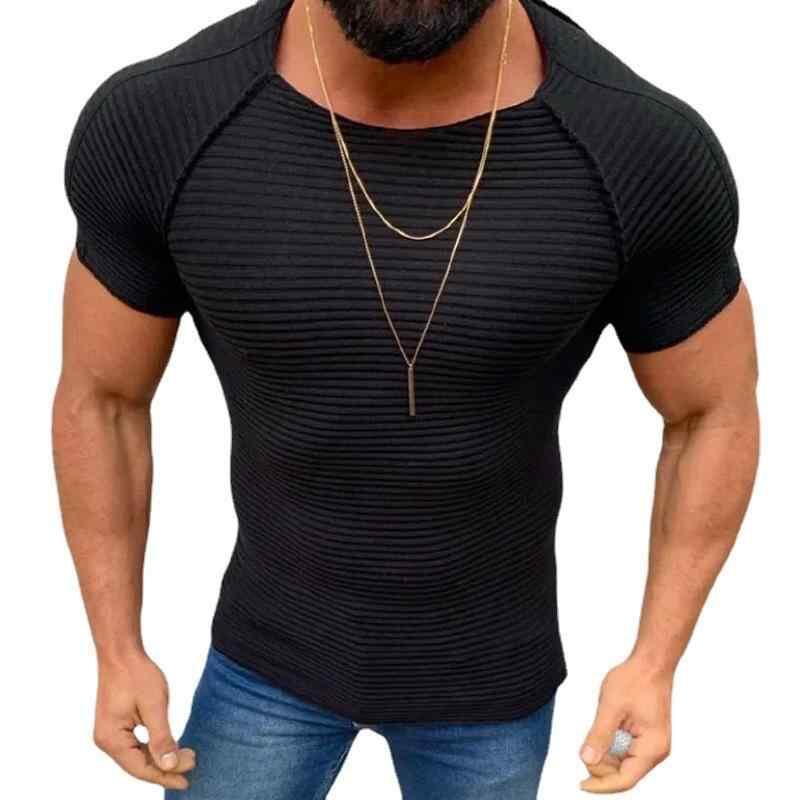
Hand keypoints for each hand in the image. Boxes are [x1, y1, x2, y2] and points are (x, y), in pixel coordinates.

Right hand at [93, 651, 195, 789]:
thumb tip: (170, 765)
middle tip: (193, 764)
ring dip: (161, 759)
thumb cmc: (137, 674)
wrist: (121, 652)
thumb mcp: (154, 706)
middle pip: (139, 765)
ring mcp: (110, 734)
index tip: (187, 781)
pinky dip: (153, 749)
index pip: (141, 768)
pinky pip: (135, 746)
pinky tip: (169, 749)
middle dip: (166, 768)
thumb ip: (162, 738)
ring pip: (137, 757)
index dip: (165, 776)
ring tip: (187, 757)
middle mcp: (107, 741)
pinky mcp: (116, 726)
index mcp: (112, 739)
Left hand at [578, 657, 672, 792]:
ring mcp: (651, 745)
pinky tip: (603, 733)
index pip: (625, 780)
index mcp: (651, 748)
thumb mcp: (611, 707)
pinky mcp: (645, 737)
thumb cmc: (637, 679)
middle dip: (601, 766)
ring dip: (605, 756)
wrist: (650, 663)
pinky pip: (625, 752)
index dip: (601, 785)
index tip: (581, 785)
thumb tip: (587, 759)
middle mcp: (655, 751)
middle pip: (623, 774)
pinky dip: (611, 747)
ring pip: (623, 764)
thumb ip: (599, 735)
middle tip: (585, 748)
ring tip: (595, 735)